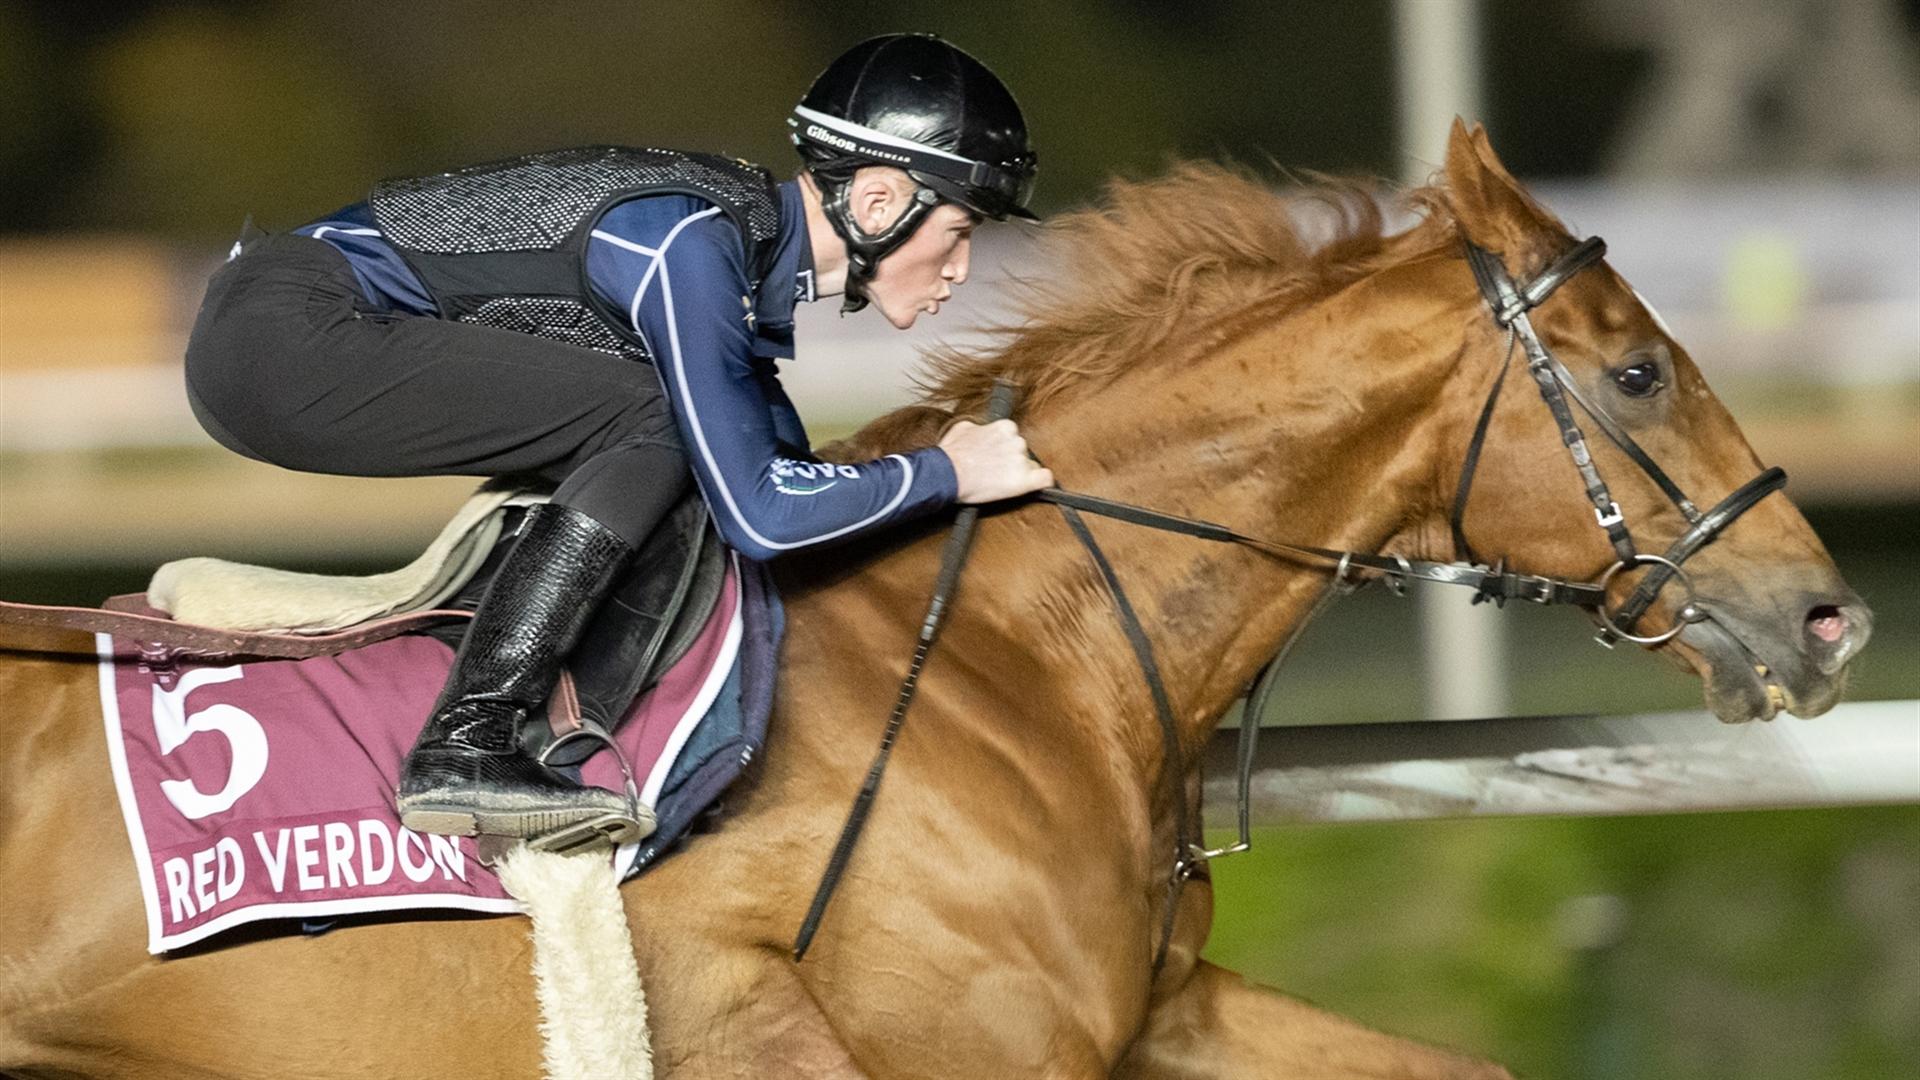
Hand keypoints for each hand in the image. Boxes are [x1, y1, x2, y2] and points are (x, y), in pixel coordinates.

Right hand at [939, 419, 1054, 503]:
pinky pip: (1045, 479)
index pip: (1015, 438)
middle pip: (1023, 453)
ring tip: (1000, 482)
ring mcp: (1022, 460)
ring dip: (1019, 474)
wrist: (947, 474)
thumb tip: (982, 430)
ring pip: (1030, 467)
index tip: (998, 458)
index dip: (1006, 450)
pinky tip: (1033, 486)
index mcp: (1005, 427)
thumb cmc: (951, 454)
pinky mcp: (1025, 481)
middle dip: (1012, 462)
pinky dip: (1041, 484)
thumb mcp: (963, 429)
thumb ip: (980, 427)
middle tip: (996, 472)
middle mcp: (1017, 441)